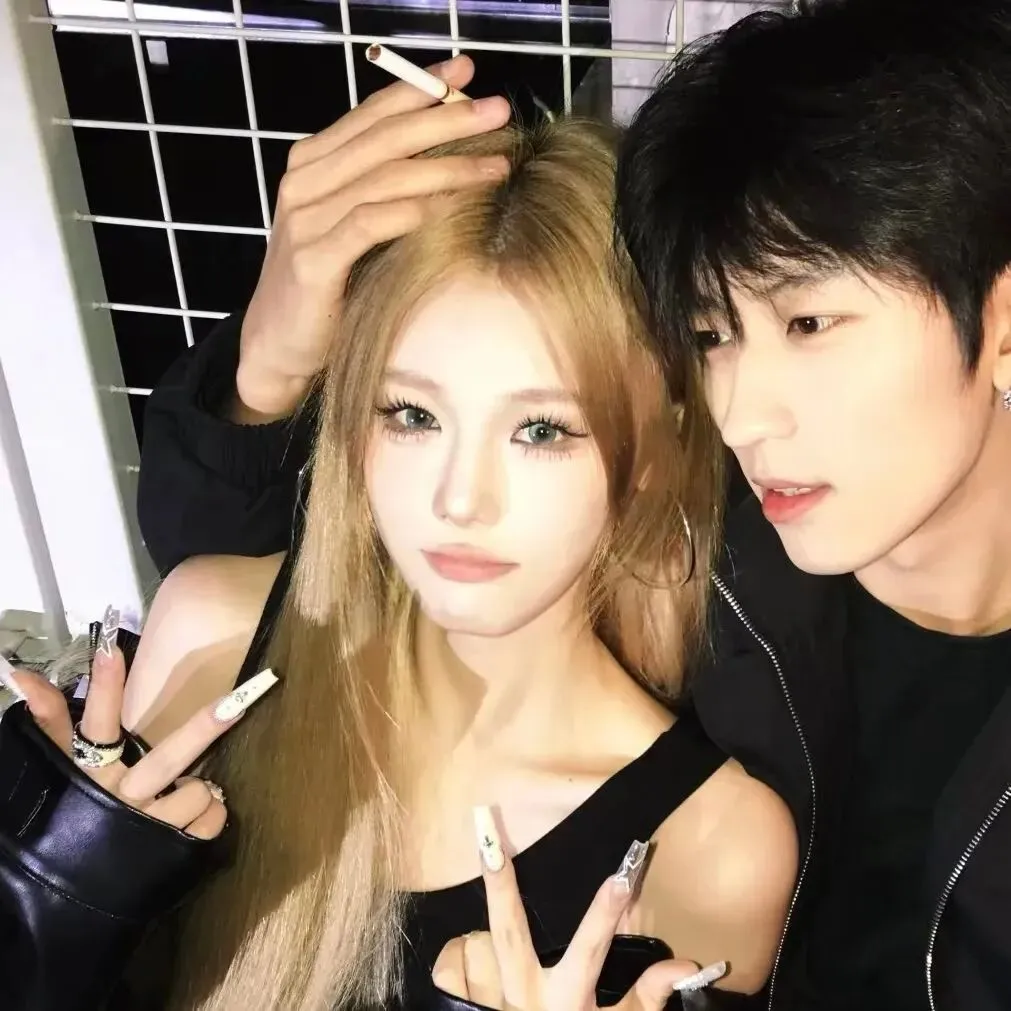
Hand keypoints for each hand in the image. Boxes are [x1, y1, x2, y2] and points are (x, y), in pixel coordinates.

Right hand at [4, 649, 232, 838]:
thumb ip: (49, 720)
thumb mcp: (58, 771)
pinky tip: (192, 819)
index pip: (95, 723)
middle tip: (235, 703)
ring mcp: (149, 827)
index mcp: (91, 772)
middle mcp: (122, 797)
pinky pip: (212, 821)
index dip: (103, 687)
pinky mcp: (172, 851)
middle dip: (202, 728)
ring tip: (178, 795)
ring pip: (199, 792)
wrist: (59, 899)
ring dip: (198, 791)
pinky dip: (211, 816)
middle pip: (169, 758)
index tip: (111, 648)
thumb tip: (19, 673)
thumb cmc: (65, 821)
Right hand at [235, 54, 511, 420]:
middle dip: (446, 119)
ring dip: (446, 169)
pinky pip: (369, 224)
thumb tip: (451, 158)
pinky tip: (448, 207)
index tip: (467, 73)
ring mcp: (305, 220)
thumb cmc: (326, 285)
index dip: (421, 88)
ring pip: (384, 179)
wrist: (278, 345)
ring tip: (495, 166)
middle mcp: (305, 182)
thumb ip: (382, 189)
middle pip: (385, 138)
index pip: (373, 113)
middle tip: (498, 111)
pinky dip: (410, 212)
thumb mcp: (351, 226)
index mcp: (314, 163)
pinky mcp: (312, 260)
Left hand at [431, 810, 725, 1009]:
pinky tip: (468, 956)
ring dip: (483, 936)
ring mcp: (487, 1006)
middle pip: (508, 930)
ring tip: (493, 937)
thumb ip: (646, 998)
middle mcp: (522, 998)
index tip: (624, 874)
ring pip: (475, 944)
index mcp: (565, 1001)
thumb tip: (682, 963)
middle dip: (501, 882)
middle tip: (488, 835)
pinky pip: (448, 969)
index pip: (591, 949)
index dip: (607, 912)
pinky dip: (456, 958)